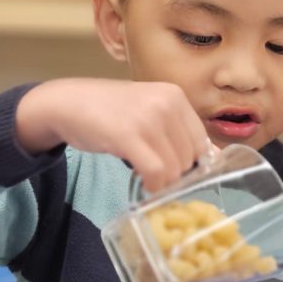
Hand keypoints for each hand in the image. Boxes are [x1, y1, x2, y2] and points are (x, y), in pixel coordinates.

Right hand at [16, 78, 209, 191]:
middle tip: (154, 174)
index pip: (201, 142)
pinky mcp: (128, 136)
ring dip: (162, 182)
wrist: (68, 102)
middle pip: (189, 158)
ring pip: (174, 168)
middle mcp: (166, 103)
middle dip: (174, 174)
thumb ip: (178, 130)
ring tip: (146, 176)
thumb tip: (214, 156)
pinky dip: (153, 186)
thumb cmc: (110, 110)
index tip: (174, 171)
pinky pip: (155, 172)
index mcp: (175, 96)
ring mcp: (148, 119)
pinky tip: (143, 184)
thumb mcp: (150, 110)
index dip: (191, 163)